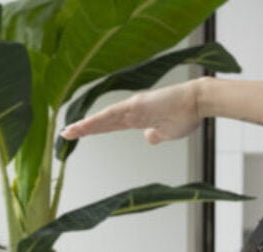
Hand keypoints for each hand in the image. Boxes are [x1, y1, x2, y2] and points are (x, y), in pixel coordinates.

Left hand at [60, 79, 202, 144]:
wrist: (197, 102)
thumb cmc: (186, 115)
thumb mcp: (167, 133)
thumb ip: (155, 135)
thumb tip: (148, 138)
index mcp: (136, 118)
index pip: (109, 125)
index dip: (94, 129)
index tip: (79, 134)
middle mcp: (131, 111)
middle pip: (102, 121)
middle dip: (83, 128)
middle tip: (64, 134)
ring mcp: (132, 107)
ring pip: (103, 118)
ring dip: (86, 126)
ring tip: (68, 132)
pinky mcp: (137, 105)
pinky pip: (112, 115)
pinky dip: (98, 120)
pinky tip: (85, 126)